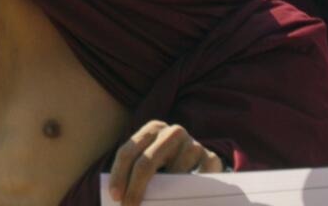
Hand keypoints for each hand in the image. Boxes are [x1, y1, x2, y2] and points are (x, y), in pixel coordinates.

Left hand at [108, 121, 222, 205]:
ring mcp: (194, 144)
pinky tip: (184, 201)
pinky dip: (190, 193)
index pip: (128, 152)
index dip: (119, 175)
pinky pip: (198, 177)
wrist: (202, 161)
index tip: (115, 197)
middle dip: (135, 188)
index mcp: (153, 128)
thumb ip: (136, 170)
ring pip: (174, 172)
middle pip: (147, 162)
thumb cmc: (168, 163)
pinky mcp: (212, 158)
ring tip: (160, 204)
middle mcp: (173, 132)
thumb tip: (116, 196)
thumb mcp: (151, 161)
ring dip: (165, 193)